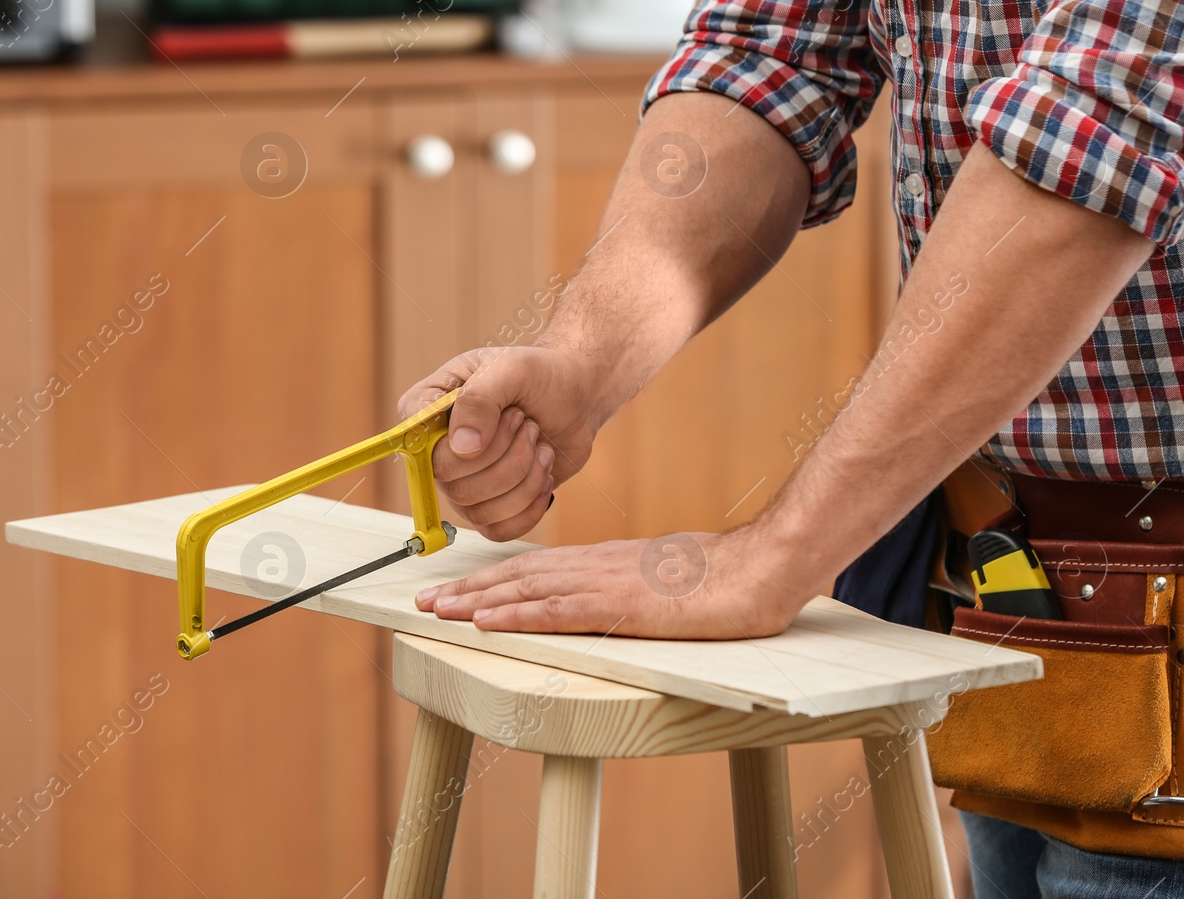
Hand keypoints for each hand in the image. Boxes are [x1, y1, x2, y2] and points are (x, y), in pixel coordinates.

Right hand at [398, 346, 603, 540]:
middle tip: (527, 423)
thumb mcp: (511, 369)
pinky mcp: (491, 503)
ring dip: (523, 477)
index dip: (461, 445)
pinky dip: (529, 506)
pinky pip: (497, 529)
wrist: (575, 396)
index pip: (419, 447)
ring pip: (478, 510)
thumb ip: (480, 399)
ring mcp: (464, 481)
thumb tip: (462, 448)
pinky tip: (544, 474)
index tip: (506, 415)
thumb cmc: (539, 375)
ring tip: (539, 444)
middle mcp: (438, 450)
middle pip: (454, 484)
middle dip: (507, 456)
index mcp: (428, 410)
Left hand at [413, 528, 800, 638]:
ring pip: (526, 589)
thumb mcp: (665, 580)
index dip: (492, 578)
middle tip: (425, 598)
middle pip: (519, 575)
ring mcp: (605, 584)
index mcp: (606, 561)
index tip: (457, 588)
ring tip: (437, 610)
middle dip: (469, 588)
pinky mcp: (618, 607)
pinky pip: (555, 612)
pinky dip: (515, 615)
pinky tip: (486, 622)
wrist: (759, 570)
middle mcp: (596, 566)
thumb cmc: (722, 579)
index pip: (537, 568)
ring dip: (477, 601)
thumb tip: (610, 600)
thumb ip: (631, 587)